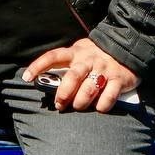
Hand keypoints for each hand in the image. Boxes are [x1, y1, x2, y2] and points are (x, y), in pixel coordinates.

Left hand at [22, 38, 138, 112]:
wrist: (128, 47)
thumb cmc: (96, 56)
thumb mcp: (81, 53)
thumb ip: (68, 66)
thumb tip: (49, 83)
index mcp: (76, 52)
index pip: (53, 56)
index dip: (38, 66)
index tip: (26, 77)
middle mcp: (89, 60)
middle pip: (72, 77)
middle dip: (63, 94)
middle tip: (60, 105)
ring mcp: (104, 69)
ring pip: (88, 89)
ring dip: (81, 102)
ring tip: (79, 107)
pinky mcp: (119, 79)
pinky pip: (108, 97)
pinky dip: (101, 106)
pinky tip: (99, 107)